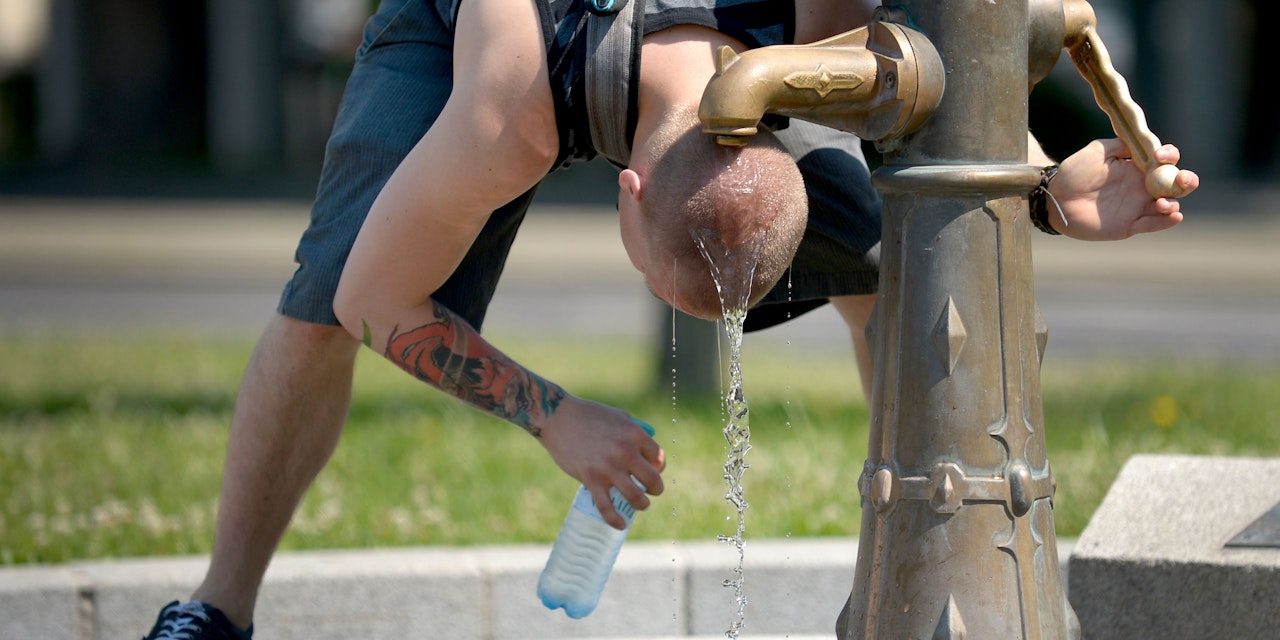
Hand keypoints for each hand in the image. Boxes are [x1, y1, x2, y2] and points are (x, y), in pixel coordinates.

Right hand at [537, 396, 665, 528]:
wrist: (557, 417)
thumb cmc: (587, 415)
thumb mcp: (617, 416)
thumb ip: (631, 430)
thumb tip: (643, 448)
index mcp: (634, 433)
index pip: (658, 457)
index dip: (659, 467)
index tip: (654, 471)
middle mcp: (625, 452)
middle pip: (653, 480)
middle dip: (656, 489)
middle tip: (651, 491)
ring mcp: (609, 468)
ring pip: (636, 497)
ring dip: (642, 505)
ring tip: (641, 505)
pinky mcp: (591, 480)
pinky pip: (607, 507)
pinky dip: (616, 520)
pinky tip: (621, 525)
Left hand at [1046, 139, 1199, 239]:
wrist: (1055, 197)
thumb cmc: (1075, 171)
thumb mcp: (1098, 151)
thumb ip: (1121, 145)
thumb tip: (1143, 142)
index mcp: (1139, 167)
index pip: (1166, 160)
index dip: (1169, 156)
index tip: (1159, 156)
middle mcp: (1143, 186)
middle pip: (1176, 184)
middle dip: (1186, 180)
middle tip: (1180, 180)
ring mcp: (1138, 206)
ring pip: (1169, 205)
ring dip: (1173, 202)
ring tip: (1162, 202)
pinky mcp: (1131, 225)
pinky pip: (1154, 224)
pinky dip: (1166, 221)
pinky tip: (1174, 215)